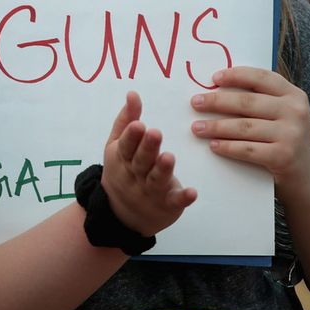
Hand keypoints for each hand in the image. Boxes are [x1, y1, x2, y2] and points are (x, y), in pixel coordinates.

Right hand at [101, 91, 196, 236]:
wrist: (122, 215)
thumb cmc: (123, 171)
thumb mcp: (117, 146)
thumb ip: (126, 121)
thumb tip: (133, 94)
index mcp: (122, 158)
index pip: (126, 146)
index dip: (132, 136)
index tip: (139, 125)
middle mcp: (135, 175)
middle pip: (141, 162)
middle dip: (147, 148)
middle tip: (155, 133)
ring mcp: (150, 191)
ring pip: (156, 180)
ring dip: (163, 170)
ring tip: (169, 157)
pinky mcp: (166, 205)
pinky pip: (174, 202)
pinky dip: (182, 198)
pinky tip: (192, 192)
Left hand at [190, 67, 309, 193]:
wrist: (307, 176)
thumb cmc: (285, 138)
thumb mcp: (282, 113)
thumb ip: (260, 99)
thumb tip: (217, 87)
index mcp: (294, 95)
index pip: (261, 78)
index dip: (236, 75)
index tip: (213, 78)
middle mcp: (295, 111)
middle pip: (247, 102)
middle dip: (217, 101)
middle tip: (195, 102)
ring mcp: (291, 134)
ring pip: (244, 126)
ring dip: (216, 126)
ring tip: (197, 127)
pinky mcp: (283, 156)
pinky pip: (247, 149)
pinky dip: (227, 147)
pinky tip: (213, 145)